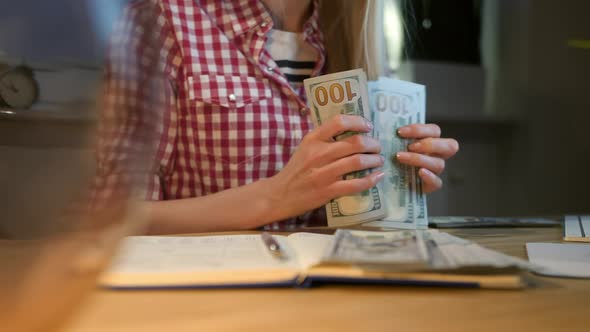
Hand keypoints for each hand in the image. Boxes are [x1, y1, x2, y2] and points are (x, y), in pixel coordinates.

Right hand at [269, 115, 384, 218]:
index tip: (368, 126)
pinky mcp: (328, 190)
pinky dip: (371, 180)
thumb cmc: (296, 170)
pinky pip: (355, 184)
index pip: (339, 122)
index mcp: (313, 139)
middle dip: (372, 144)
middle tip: (377, 147)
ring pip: (358, 161)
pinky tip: (377, 176)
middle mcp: (318, 153)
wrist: (279, 194)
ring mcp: (323, 173)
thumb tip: (351, 130)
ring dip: (374, 160)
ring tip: (378, 160)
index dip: (358, 121)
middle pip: (355, 142)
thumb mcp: (305, 147)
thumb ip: (324, 138)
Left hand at [396, 124, 458, 192]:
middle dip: (429, 144)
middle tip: (410, 146)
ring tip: (401, 157)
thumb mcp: (394, 146)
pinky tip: (420, 172)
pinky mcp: (431, 185)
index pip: (434, 131)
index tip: (400, 132)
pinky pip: (437, 182)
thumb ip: (394, 138)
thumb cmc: (393, 159)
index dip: (419, 129)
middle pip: (449, 146)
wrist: (391, 182)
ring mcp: (435, 171)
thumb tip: (385, 131)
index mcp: (431, 141)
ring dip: (419, 159)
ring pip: (439, 164)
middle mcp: (437, 155)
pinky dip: (430, 177)